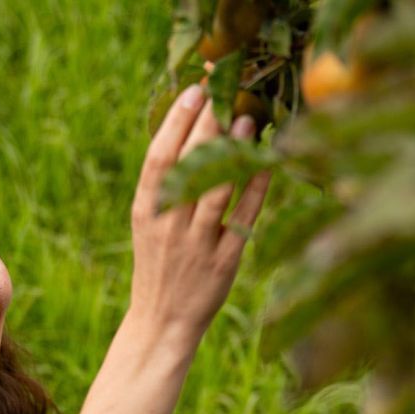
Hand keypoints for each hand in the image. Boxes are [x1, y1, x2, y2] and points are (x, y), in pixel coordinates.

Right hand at [128, 83, 271, 344]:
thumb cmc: (159, 266)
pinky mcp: (223, 262)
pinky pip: (242, 219)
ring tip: (248, 120)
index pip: (159, 158)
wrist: (161, 322)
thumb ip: (165, 189)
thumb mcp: (150, 226)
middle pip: (188, 165)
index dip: (176, 122)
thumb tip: (190, 136)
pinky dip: (256, 190)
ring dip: (233, 153)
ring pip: (216, 190)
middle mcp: (169, 226)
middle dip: (207, 125)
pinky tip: (268, 163)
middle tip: (225, 92)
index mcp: (146, 213)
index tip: (193, 91)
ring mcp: (197, 244)